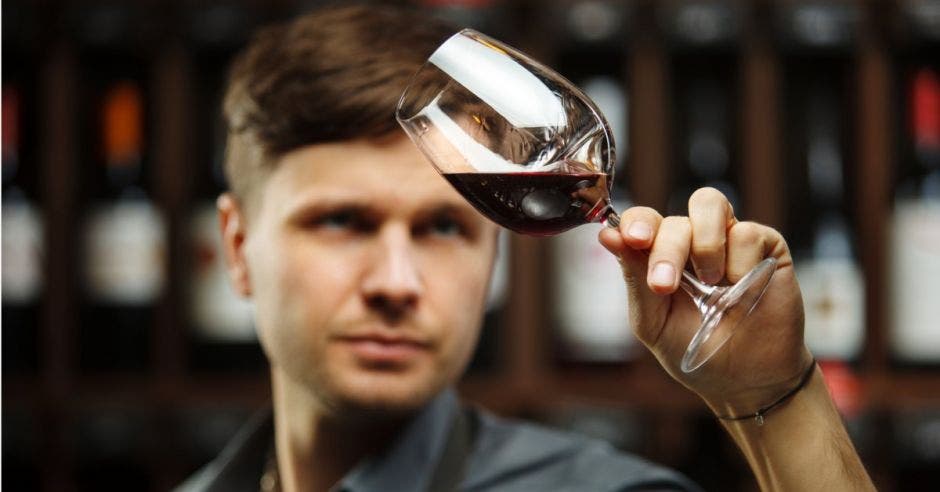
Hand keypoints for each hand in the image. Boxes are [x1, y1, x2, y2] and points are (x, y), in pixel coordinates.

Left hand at [598, 187, 813, 414]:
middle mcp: (692, 240)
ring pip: (708, 203)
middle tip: (664, 286)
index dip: (636, 223)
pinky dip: (740, 262)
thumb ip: (635, 277)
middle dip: (666, 251)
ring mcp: (728, 239)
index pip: (643, 221)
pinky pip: (747, 232)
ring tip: (710, 282)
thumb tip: (607, 234)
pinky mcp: (765, 245)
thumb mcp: (653, 321)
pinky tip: (742, 288)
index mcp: (659, 254)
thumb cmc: (694, 348)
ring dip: (704, 244)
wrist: (747, 379)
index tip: (632, 239)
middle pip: (674, 220)